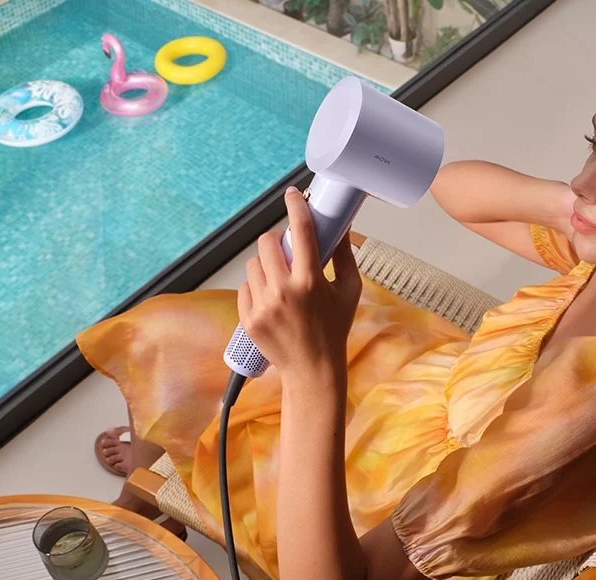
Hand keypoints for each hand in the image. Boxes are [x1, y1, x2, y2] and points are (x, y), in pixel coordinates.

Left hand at [237, 186, 361, 382]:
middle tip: (287, 250)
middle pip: (267, 242)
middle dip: (277, 240)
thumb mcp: (349, 291)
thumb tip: (341, 227)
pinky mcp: (248, 317)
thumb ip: (344, 256)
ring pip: (253, 263)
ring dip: (266, 264)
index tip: (292, 195)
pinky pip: (245, 286)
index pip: (301, 231)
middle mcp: (284, 291)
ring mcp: (263, 305)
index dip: (295, 206)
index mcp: (311, 282)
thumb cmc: (334, 330)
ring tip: (281, 280)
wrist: (312, 369)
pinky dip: (257, 286)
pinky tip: (272, 299)